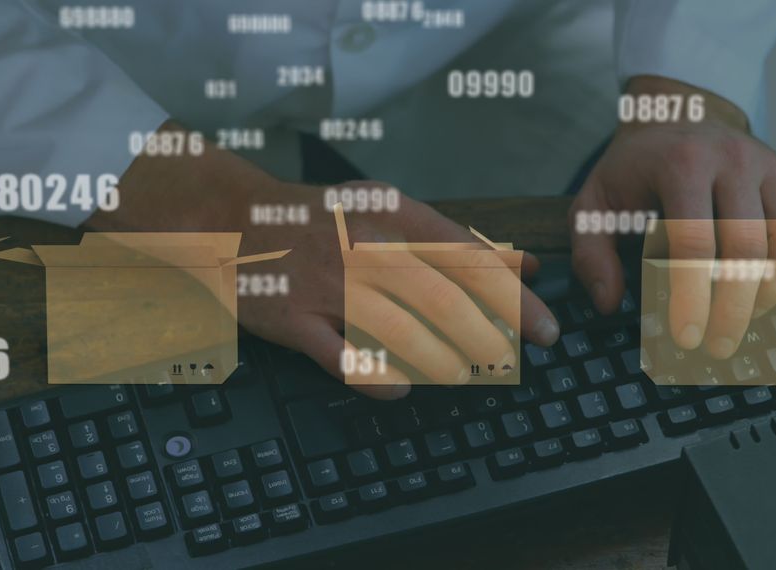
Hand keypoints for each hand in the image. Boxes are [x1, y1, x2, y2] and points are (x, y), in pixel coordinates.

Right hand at [238, 182, 559, 399]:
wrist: (231, 215)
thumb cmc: (320, 219)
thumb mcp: (388, 210)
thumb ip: (453, 238)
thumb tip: (525, 264)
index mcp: (392, 213)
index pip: (467, 256)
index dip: (513, 296)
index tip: (544, 326)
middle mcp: (362, 245)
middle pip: (441, 296)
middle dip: (488, 335)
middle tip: (512, 362)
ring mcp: (325, 283)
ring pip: (397, 329)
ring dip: (439, 360)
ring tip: (463, 375)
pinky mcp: (292, 318)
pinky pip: (341, 358)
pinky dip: (375, 378)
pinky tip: (399, 390)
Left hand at [570, 77, 775, 359]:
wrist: (675, 115)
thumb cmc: (634, 170)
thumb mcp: (594, 203)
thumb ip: (592, 254)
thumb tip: (609, 303)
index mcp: (682, 163)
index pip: (694, 241)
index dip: (692, 297)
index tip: (687, 338)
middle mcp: (735, 160)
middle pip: (749, 246)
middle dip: (736, 307)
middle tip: (720, 347)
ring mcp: (773, 167)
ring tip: (750, 323)